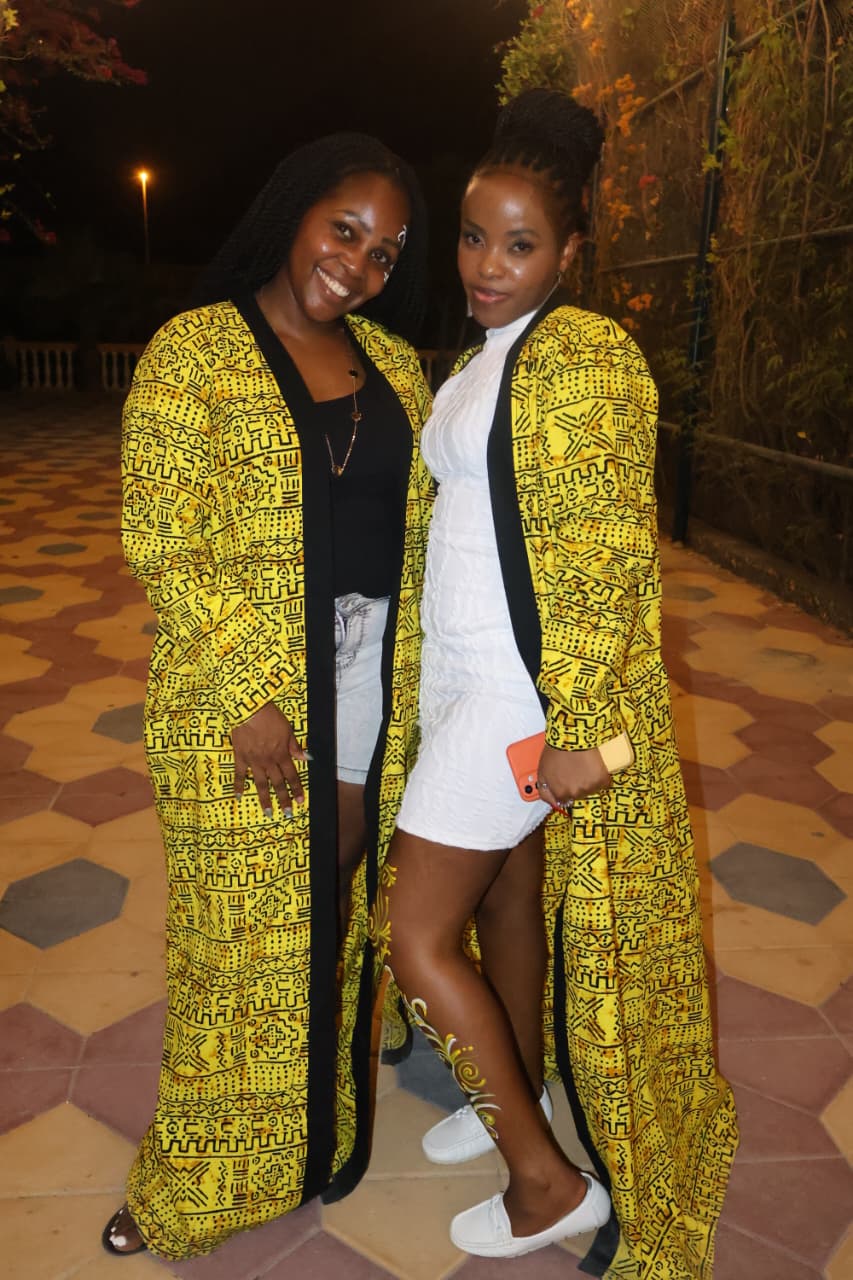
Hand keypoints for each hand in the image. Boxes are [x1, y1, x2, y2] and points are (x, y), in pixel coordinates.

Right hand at [231, 702, 305, 817]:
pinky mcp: (240, 757)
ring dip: (264, 799)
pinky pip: (239, 775)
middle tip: (286, 813)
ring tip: (267, 812)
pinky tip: (238, 797)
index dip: (296, 789)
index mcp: (282, 754)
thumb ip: (295, 746)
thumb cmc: (270, 717)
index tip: (300, 801)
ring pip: (260, 784)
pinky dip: (238, 786)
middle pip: (277, 783)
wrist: (249, 710)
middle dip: (283, 799)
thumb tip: (307, 758)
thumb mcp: (288, 730)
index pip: (291, 775)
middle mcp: (269, 761)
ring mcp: (253, 761)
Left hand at [537, 743, 611, 809]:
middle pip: (579, 795)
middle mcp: (575, 793)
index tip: (568, 783)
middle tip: (575, 770)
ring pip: (591, 789)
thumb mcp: (542, 772)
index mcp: (560, 793)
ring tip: (584, 767)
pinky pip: (604, 783)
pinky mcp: (601, 780)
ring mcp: (589, 787)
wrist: (571, 737)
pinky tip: (594, 767)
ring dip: (589, 781)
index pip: (564, 801)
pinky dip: (601, 776)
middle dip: (577, 785)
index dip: (565, 790)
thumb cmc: (556, 751)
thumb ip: (545, 791)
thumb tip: (553, 802)